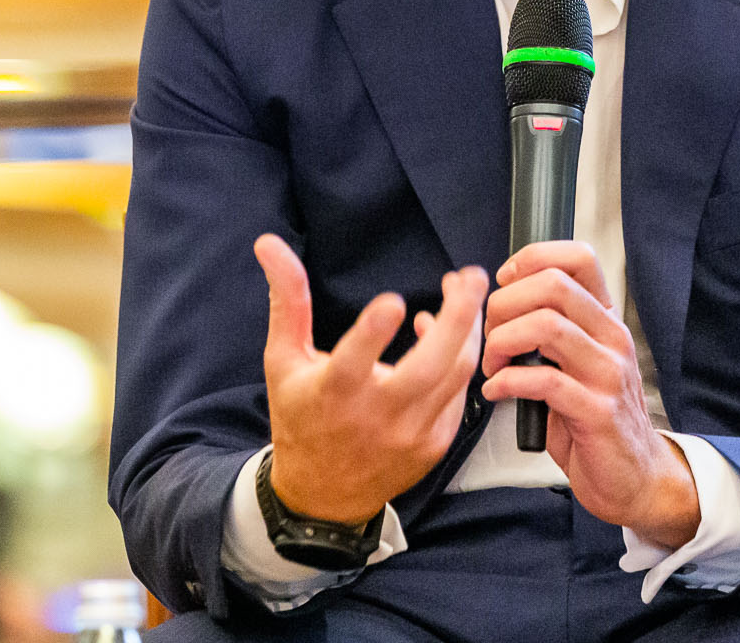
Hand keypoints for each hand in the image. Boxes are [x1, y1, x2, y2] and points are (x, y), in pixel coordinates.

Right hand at [255, 234, 487, 523]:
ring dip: (467, 330)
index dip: (373, 333)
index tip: (392, 301)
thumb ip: (288, 301)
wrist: (322, 495)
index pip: (354, 363)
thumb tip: (270, 244)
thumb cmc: (301, 418)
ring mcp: (411, 433)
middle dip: (458, 316)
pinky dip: (458, 361)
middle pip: (430, 367)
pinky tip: (446, 336)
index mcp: (334, 394)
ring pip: (456, 375)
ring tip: (463, 294)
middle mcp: (378, 416)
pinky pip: (458, 395)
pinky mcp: (434, 444)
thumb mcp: (284, 360)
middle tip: (468, 276)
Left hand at [479, 241, 699, 547]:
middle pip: (554, 285)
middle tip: (490, 333)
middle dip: (505, 303)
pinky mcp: (598, 411)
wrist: (633, 477)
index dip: (533, 259)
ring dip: (503, 341)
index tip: (505, 283)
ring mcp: (608, 373)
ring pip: (547, 325)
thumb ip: (543, 331)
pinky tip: (497, 392)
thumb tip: (490, 300)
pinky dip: (508, 381)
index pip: (579, 259)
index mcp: (605, 320)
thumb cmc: (592, 419)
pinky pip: (544, 380)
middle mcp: (612, 338)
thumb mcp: (573, 364)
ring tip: (493, 364)